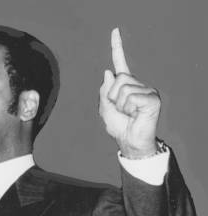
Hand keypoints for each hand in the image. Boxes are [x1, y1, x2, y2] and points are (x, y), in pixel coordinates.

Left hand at [99, 28, 160, 157]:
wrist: (129, 141)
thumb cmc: (118, 126)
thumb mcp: (105, 108)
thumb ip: (105, 91)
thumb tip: (108, 71)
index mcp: (125, 85)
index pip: (120, 63)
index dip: (117, 47)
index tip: (114, 30)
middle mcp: (138, 85)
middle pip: (118, 79)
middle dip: (112, 97)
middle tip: (121, 110)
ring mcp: (147, 91)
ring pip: (123, 89)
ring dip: (120, 105)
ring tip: (128, 114)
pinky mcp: (152, 99)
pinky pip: (131, 97)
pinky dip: (128, 108)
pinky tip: (135, 114)